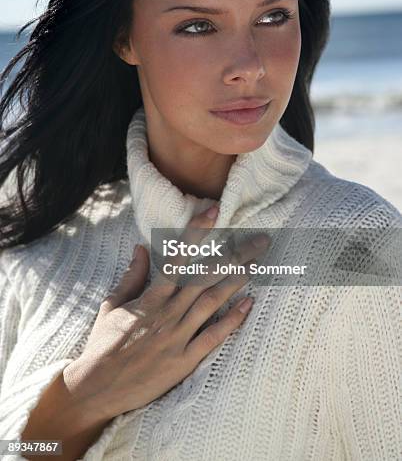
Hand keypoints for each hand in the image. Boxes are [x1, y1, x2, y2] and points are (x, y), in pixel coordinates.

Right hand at [63, 206, 269, 423]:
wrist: (96, 388)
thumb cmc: (103, 344)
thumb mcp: (112, 305)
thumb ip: (131, 276)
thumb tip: (141, 247)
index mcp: (150, 297)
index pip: (178, 256)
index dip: (197, 232)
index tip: (214, 211)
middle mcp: (167, 313)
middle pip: (205, 276)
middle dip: (234, 255)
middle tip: (259, 240)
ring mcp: (177, 337)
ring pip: (211, 302)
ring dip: (236, 282)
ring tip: (257, 264)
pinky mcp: (183, 362)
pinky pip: (212, 338)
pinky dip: (231, 322)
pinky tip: (248, 304)